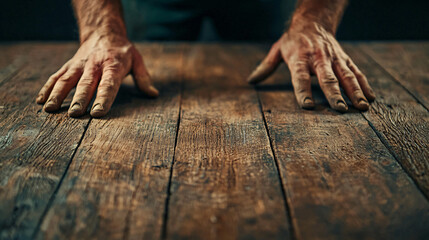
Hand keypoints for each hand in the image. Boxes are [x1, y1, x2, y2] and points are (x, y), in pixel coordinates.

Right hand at [36, 33, 158, 116]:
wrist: (103, 33)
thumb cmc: (122, 51)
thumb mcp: (137, 60)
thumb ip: (144, 78)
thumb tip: (153, 94)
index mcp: (112, 65)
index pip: (108, 84)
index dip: (103, 98)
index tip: (97, 112)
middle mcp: (94, 65)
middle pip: (86, 84)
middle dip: (80, 99)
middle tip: (75, 115)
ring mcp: (79, 65)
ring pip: (66, 80)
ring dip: (58, 95)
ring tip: (50, 110)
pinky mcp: (69, 66)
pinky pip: (56, 76)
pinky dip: (48, 88)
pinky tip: (41, 101)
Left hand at [248, 22, 375, 111]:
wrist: (314, 21)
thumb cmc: (293, 41)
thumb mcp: (278, 50)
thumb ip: (266, 66)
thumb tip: (251, 80)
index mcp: (299, 58)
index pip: (300, 77)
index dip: (303, 91)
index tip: (307, 106)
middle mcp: (318, 58)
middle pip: (327, 78)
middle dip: (334, 94)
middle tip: (340, 110)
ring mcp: (334, 58)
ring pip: (346, 76)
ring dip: (354, 91)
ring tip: (361, 107)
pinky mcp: (345, 59)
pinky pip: (356, 72)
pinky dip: (364, 84)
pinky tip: (370, 98)